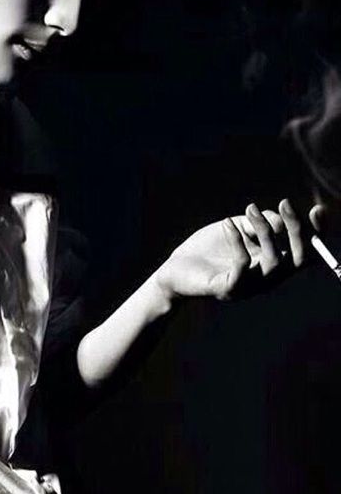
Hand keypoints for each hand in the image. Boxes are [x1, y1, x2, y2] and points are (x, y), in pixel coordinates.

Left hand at [155, 199, 324, 301]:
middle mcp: (266, 278)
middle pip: (298, 260)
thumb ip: (258, 223)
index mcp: (271, 263)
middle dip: (297, 230)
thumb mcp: (237, 229)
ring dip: (266, 231)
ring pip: (274, 263)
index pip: (305, 252)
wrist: (175, 270)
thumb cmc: (208, 249)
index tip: (318, 208)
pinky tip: (227, 223)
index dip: (317, 233)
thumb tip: (281, 218)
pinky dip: (238, 241)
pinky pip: (243, 267)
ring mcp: (249, 287)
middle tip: (284, 203)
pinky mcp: (228, 290)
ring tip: (248, 209)